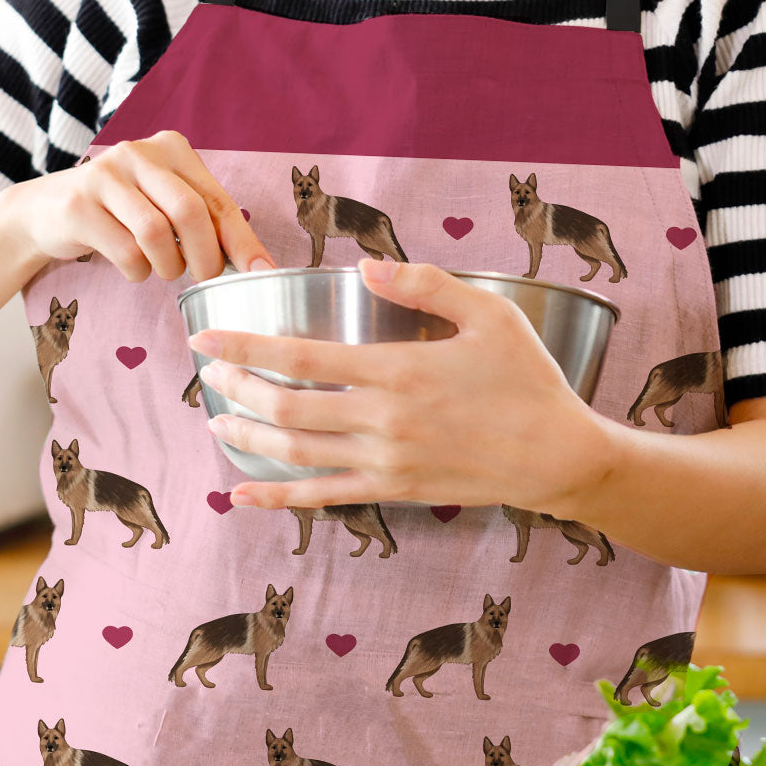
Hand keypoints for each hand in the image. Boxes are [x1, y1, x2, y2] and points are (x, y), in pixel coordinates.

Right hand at [0, 130, 276, 282]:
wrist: (46, 210)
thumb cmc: (121, 212)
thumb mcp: (163, 202)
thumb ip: (204, 220)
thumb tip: (257, 263)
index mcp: (171, 149)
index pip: (217, 199)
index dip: (242, 241)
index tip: (262, 272)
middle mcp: (138, 153)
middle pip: (190, 212)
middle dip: (205, 257)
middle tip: (204, 279)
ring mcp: (105, 175)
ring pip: (156, 233)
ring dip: (168, 266)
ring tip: (164, 271)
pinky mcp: (78, 205)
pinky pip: (125, 251)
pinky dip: (138, 272)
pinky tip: (134, 268)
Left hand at [187, 257, 602, 511]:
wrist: (558, 457)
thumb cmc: (527, 378)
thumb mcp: (489, 313)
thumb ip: (425, 284)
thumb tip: (365, 266)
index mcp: (399, 370)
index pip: (302, 358)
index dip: (246, 347)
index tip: (206, 337)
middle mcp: (383, 420)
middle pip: (287, 408)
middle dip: (237, 389)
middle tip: (208, 374)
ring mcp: (385, 463)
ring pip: (296, 454)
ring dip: (248, 438)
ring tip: (216, 421)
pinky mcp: (393, 491)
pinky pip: (323, 498)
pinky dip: (278, 499)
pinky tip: (243, 497)